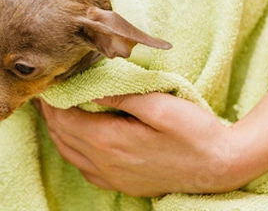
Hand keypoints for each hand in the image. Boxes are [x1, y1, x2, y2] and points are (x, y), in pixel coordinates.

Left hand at [34, 93, 251, 196]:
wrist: (221, 167)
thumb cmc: (194, 132)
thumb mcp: (158, 104)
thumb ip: (120, 95)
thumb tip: (89, 86)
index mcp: (109, 141)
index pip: (63, 119)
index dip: (51, 101)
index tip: (46, 84)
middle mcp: (104, 163)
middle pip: (61, 136)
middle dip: (50, 114)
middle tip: (46, 93)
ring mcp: (112, 177)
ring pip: (69, 154)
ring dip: (58, 132)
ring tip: (54, 111)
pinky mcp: (121, 184)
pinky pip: (84, 169)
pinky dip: (72, 150)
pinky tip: (76, 138)